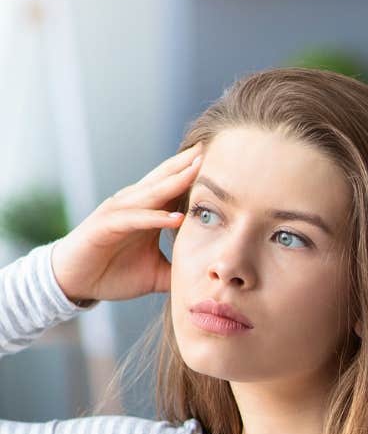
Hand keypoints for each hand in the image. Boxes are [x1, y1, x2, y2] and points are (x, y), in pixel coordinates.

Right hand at [49, 143, 201, 305]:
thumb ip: (183, 269)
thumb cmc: (114, 273)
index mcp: (147, 211)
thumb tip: (213, 278)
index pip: (175, 187)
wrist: (75, 283)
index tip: (225, 164)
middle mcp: (133, 206)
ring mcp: (117, 213)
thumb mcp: (158, 273)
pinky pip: (133, 219)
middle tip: (214, 150)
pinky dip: (154, 217)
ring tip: (198, 171)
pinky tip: (175, 217)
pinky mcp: (104, 227)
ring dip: (174, 182)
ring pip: (150, 193)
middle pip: (164, 179)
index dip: (196, 175)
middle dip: (188, 165)